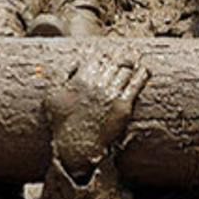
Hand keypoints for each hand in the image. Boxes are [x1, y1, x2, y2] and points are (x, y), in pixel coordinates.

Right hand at [46, 50, 149, 176]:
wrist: (76, 148)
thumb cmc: (62, 124)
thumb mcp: (52, 97)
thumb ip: (60, 76)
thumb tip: (74, 61)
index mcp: (80, 79)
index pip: (96, 58)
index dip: (103, 54)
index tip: (108, 53)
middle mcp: (97, 84)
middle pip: (113, 62)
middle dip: (119, 55)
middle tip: (127, 50)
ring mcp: (111, 95)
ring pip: (125, 70)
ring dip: (131, 61)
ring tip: (136, 55)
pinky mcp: (123, 106)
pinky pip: (136, 85)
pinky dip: (142, 75)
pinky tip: (145, 69)